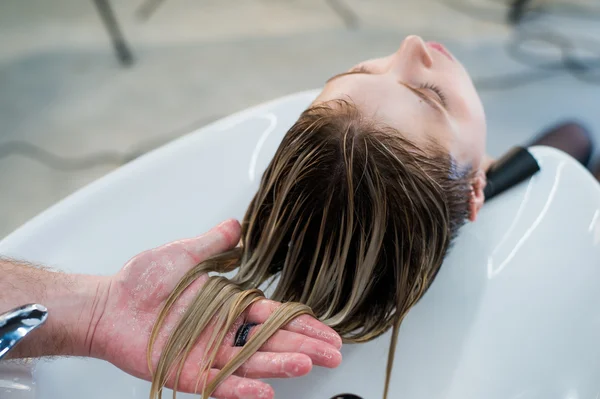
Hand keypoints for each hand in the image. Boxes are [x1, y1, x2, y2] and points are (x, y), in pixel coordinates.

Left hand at [90, 219, 342, 398]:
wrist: (108, 304)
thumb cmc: (142, 280)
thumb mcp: (184, 253)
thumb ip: (214, 242)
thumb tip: (237, 225)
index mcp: (229, 306)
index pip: (274, 317)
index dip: (301, 324)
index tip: (328, 331)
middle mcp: (224, 333)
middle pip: (271, 342)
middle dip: (304, 347)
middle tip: (333, 354)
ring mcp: (208, 355)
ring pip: (251, 362)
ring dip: (280, 365)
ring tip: (307, 366)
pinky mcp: (189, 373)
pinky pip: (220, 384)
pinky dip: (243, 388)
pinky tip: (266, 391)